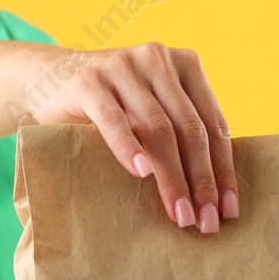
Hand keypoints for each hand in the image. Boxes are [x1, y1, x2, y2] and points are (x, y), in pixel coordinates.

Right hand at [29, 42, 237, 232]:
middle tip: (205, 221)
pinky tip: (141, 174)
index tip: (228, 209)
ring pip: (158, 127)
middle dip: (201, 179)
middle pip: (190, 128)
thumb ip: (181, 130)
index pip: (213, 123)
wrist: (49, 78)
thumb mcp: (151, 108)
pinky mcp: (88, 81)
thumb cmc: (112, 104)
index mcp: (184, 64)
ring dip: (172, 176)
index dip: (223, 168)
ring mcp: (122, 66)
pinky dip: (129, 148)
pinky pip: (113, 120)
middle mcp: (157, 58)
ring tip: (179, 213)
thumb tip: (217, 192)